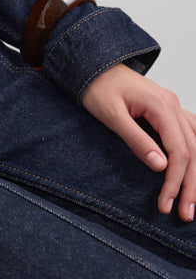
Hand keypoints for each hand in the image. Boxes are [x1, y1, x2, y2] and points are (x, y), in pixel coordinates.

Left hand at [81, 63, 195, 220]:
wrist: (93, 64)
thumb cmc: (97, 87)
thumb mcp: (111, 115)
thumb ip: (136, 139)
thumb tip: (161, 167)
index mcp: (162, 105)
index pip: (179, 151)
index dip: (175, 181)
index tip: (166, 204)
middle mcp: (173, 105)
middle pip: (193, 151)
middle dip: (190, 185)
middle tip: (184, 214)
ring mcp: (174, 106)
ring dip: (195, 174)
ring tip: (190, 201)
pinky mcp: (169, 110)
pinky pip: (192, 133)